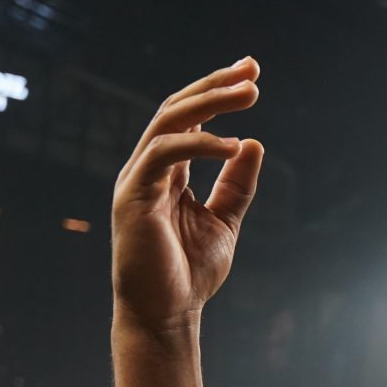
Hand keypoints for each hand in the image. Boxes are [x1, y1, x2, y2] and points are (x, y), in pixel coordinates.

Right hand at [112, 57, 264, 331]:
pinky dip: (198, 145)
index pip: (190, 119)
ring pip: (167, 122)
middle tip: (252, 71)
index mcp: (168, 172)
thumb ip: (237, 186)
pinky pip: (163, 155)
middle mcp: (148, 169)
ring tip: (249, 94)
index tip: (251, 72)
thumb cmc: (190, 274)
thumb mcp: (225, 222)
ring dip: (209, 103)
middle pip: (177, 110)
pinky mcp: (132, 197)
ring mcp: (137, 180)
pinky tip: (232, 146)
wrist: (166, 315)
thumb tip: (254, 143)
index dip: (218, 91)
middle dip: (215, 85)